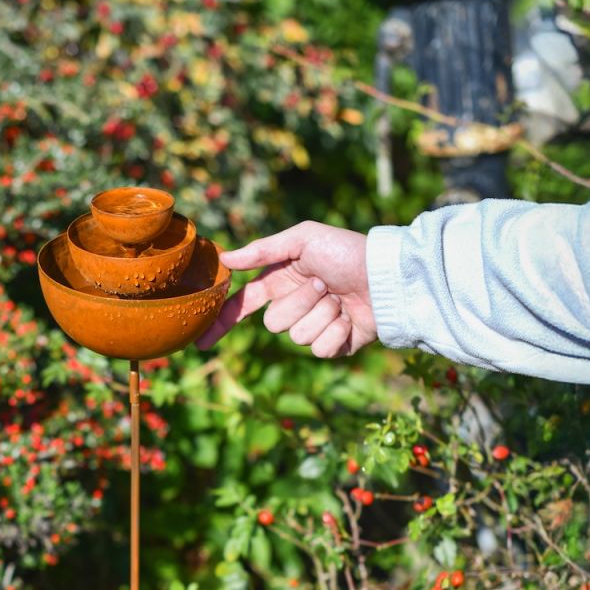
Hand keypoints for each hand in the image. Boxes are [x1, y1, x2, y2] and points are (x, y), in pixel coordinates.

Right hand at [196, 221, 376, 356]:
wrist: (385, 276)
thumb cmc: (347, 252)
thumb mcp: (304, 239)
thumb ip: (263, 250)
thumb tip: (226, 259)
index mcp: (281, 282)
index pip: (244, 305)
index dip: (223, 323)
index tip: (204, 341)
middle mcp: (294, 307)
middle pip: (275, 323)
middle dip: (300, 302)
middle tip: (324, 285)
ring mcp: (313, 328)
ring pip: (298, 337)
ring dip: (323, 314)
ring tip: (341, 299)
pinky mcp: (333, 346)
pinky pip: (321, 350)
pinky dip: (338, 332)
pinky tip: (351, 318)